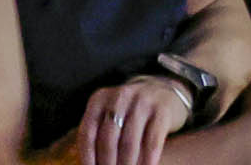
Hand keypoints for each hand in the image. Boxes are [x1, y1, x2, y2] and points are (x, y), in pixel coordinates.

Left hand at [70, 75, 187, 164]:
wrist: (163, 92)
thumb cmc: (128, 112)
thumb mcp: (109, 114)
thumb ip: (97, 134)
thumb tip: (89, 164)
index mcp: (99, 99)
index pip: (87, 133)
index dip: (87, 157)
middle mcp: (119, 97)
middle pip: (107, 139)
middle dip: (107, 164)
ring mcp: (142, 102)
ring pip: (129, 142)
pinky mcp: (162, 111)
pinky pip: (152, 141)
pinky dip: (147, 161)